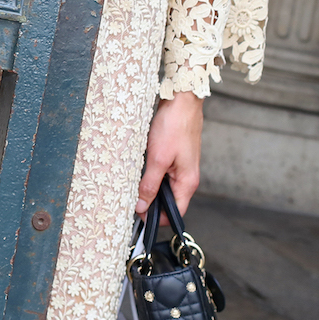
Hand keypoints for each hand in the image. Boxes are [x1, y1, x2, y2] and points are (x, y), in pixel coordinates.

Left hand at [137, 90, 202, 219]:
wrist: (182, 101)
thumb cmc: (174, 126)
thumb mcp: (158, 159)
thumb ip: (150, 185)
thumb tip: (142, 207)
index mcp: (187, 183)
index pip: (175, 213)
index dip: (157, 218)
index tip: (139, 216)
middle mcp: (187, 178)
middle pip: (169, 201)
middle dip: (151, 203)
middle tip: (131, 199)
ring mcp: (182, 167)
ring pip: (164, 186)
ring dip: (150, 187)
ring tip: (134, 183)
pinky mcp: (176, 157)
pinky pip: (163, 173)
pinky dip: (152, 174)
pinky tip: (141, 168)